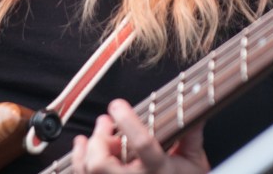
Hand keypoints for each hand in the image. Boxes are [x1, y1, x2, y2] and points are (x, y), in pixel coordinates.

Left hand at [70, 99, 209, 173]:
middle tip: (105, 122)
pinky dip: (77, 160)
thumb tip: (194, 111)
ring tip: (92, 136)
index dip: (127, 121)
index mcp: (159, 171)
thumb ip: (190, 136)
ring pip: (87, 172)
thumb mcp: (194, 162)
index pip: (142, 144)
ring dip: (84, 149)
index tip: (117, 104)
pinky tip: (82, 147)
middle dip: (98, 138)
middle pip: (100, 164)